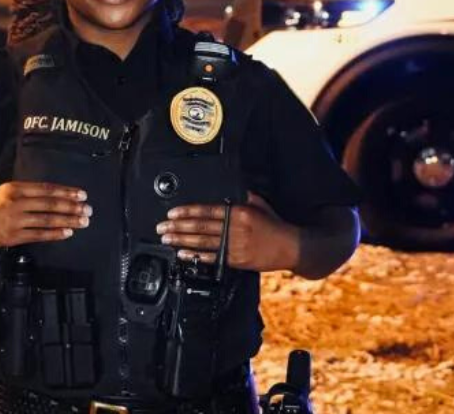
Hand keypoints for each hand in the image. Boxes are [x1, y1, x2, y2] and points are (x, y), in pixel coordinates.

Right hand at [0, 181, 90, 251]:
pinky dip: (54, 233)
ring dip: (68, 220)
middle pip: (50, 204)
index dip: (66, 192)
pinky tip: (67, 233)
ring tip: (83, 221)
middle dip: (72, 207)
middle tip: (88, 209)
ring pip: (47, 220)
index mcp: (13, 188)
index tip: (82, 194)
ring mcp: (14, 221)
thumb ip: (21, 192)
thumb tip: (47, 195)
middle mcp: (15, 202)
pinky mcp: (11, 237)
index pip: (46, 189)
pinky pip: (38, 235)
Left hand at [157, 192, 296, 271]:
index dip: (188, 212)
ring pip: (202, 242)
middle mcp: (235, 228)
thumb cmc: (276, 226)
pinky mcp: (236, 260)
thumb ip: (245, 198)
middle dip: (178, 227)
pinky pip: (211, 258)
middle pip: (201, 227)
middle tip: (162, 227)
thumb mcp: (261, 205)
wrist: (291, 247)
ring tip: (167, 239)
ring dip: (181, 241)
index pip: (207, 211)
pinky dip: (195, 257)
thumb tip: (234, 192)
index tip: (173, 213)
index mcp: (240, 212)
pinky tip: (183, 254)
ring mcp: (235, 246)